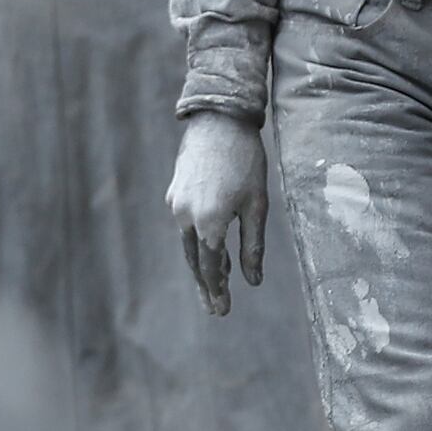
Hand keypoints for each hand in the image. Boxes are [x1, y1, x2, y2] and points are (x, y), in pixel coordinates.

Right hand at [167, 112, 267, 315]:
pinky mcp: (174, 192)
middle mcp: (185, 216)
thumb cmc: (245, 160)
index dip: (217, 290)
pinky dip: (198, 241)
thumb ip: (253, 245)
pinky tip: (212, 247)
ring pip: (189, 244)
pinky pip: (185, 226)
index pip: (211, 267)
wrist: (218, 120)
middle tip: (215, 310)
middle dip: (206, 285)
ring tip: (216, 284)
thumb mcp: (257, 204)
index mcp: (208, 222)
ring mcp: (176, 204)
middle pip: (195, 261)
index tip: (222, 310)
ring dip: (202, 265)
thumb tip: (253, 281)